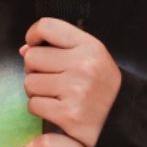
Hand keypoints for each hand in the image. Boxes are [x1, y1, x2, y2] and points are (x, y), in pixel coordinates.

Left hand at [19, 17, 122, 146]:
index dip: (34, 35)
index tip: (35, 46)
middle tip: (51, 78)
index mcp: (90, 47)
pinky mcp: (68, 114)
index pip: (47, 26)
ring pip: (29, 83)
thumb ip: (59, 47)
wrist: (122, 119)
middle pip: (32, 57)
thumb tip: (24, 50)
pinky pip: (33, 105)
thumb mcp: (90, 57)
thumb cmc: (100, 86)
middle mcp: (84, 65)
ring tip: (55, 95)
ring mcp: (77, 90)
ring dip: (36, 91)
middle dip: (35, 69)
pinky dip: (40, 108)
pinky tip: (56, 109)